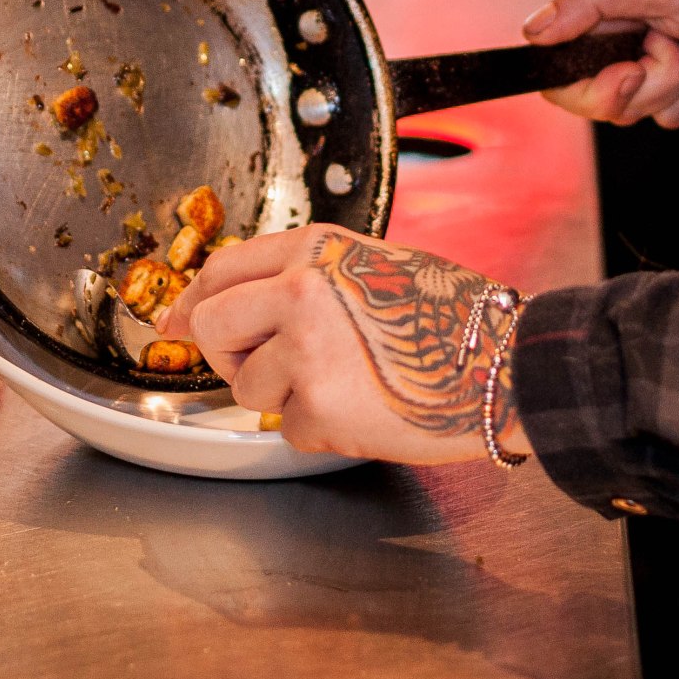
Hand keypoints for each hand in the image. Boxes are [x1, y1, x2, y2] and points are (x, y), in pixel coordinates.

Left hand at [157, 226, 530, 466]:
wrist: (505, 365)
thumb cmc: (449, 318)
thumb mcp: (370, 264)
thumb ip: (304, 276)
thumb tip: (236, 301)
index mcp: (315, 251)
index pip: (221, 269)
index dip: (189, 301)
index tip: (172, 322)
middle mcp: (302, 293)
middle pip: (211, 328)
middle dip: (229, 355)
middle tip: (269, 366)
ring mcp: (308, 352)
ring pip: (247, 387)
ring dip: (285, 396)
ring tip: (345, 383)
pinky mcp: (320, 408)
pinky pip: (288, 427)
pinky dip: (319, 428)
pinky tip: (363, 407)